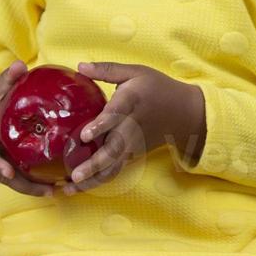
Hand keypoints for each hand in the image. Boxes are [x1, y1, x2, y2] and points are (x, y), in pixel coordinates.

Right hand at [0, 60, 55, 197]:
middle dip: (25, 186)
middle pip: (4, 177)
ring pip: (14, 183)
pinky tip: (57, 187)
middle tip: (49, 189)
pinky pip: (20, 181)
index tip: (8, 173)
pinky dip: (35, 186)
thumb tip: (20, 65)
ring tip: (59, 191)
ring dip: (35, 190)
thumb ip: (6, 80)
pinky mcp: (5, 172)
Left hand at [60, 61, 204, 194]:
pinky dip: (99, 180)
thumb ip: (107, 70)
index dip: (100, 126)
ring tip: (71, 189)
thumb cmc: (157, 88)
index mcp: (131, 103)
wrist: (185, 113)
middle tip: (75, 175)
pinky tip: (79, 187)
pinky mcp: (133, 155)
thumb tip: (79, 66)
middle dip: (94, 164)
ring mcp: (133, 145)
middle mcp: (131, 128)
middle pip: (113, 150)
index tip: (85, 135)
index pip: (115, 116)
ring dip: (93, 179)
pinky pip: (115, 170)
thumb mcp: (136, 72)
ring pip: (113, 166)